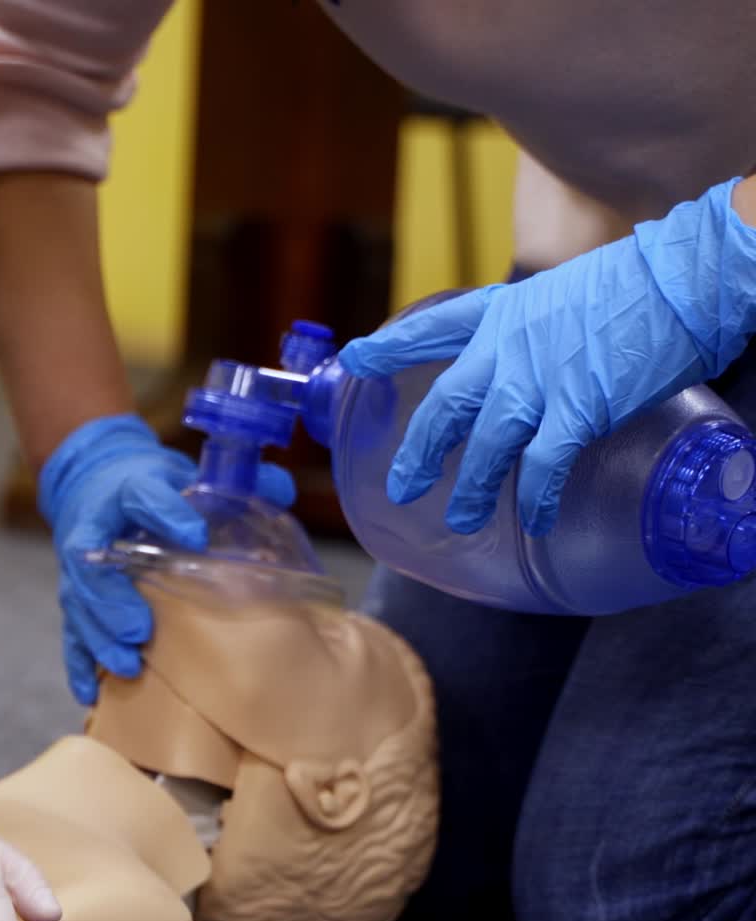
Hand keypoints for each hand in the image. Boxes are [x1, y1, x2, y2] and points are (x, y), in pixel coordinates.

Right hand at [37, 414, 295, 703]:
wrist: (94, 485)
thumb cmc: (148, 488)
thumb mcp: (183, 476)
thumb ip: (233, 484)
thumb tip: (282, 489)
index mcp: (125, 491)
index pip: (141, 495)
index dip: (165, 513)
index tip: (194, 534)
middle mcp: (96, 531)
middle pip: (94, 565)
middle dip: (115, 601)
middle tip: (142, 629)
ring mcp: (80, 568)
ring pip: (79, 604)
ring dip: (101, 638)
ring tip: (126, 666)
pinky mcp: (74, 595)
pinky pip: (70, 632)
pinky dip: (79, 663)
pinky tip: (90, 692)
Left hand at [338, 177, 755, 535]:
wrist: (688, 275)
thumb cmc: (642, 282)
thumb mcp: (567, 293)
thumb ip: (538, 332)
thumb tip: (536, 362)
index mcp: (504, 311)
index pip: (433, 327)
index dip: (392, 348)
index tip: (356, 360)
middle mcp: (507, 345)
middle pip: (446, 404)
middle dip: (419, 448)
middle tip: (400, 486)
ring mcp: (538, 378)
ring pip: (485, 444)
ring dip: (470, 487)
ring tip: (459, 518)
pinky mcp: (576, 407)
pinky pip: (540, 466)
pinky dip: (533, 497)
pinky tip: (531, 520)